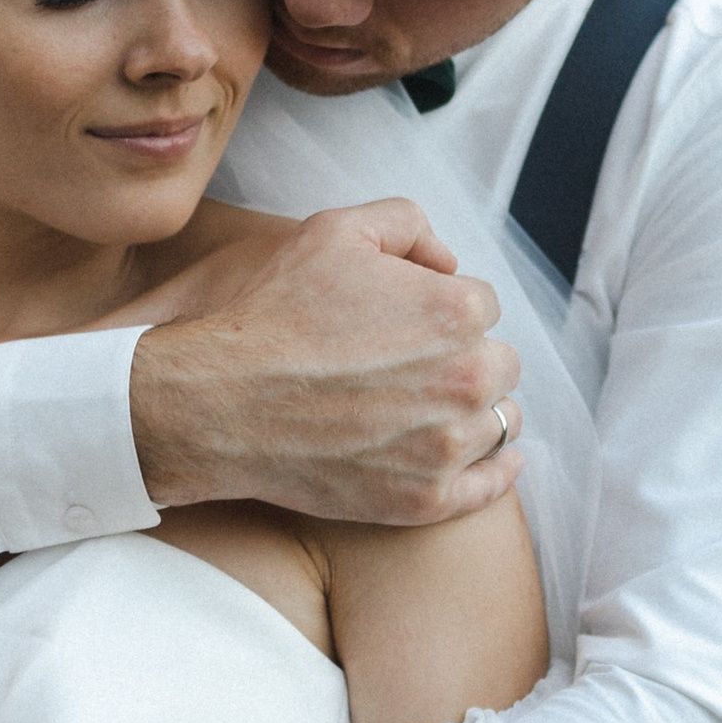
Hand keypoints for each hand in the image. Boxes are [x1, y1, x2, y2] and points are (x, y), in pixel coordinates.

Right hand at [129, 202, 521, 523]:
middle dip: (467, 358)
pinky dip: (495, 471)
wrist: (221, 402)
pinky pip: (491, 485)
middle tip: (416, 366)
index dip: (444, 309)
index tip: (407, 324)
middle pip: (500, 365)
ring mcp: (448, 445)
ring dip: (477, 411)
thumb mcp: (335, 231)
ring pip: (501, 421)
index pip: (484, 307)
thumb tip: (447, 262)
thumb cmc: (275, 314)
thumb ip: (406, 223)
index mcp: (457, 311)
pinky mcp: (426, 499)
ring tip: (432, 409)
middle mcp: (467, 378)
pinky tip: (492, 458)